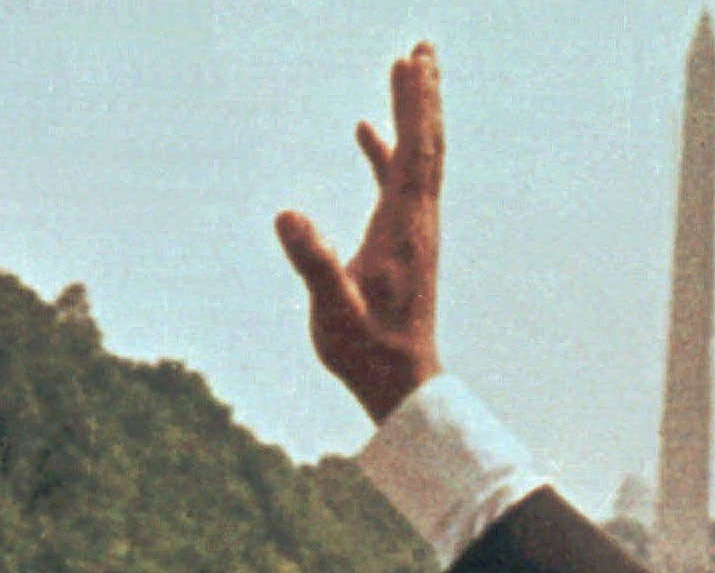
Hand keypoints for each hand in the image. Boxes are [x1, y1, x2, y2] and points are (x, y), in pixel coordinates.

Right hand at [276, 43, 443, 423]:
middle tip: (423, 47)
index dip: (414, 104)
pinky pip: (398, 182)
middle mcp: (417, 220)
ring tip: (405, 69)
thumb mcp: (332, 310)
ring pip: (418, 158)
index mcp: (404, 226)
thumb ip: (313, 263)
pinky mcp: (401, 241)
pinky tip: (366, 132)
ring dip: (411, 114)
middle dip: (424, 94)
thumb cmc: (367, 350)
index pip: (414, 151)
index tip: (413, 60)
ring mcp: (412, 229)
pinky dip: (387, 152)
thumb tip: (287, 214)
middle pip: (426, 143)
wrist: (400, 383)